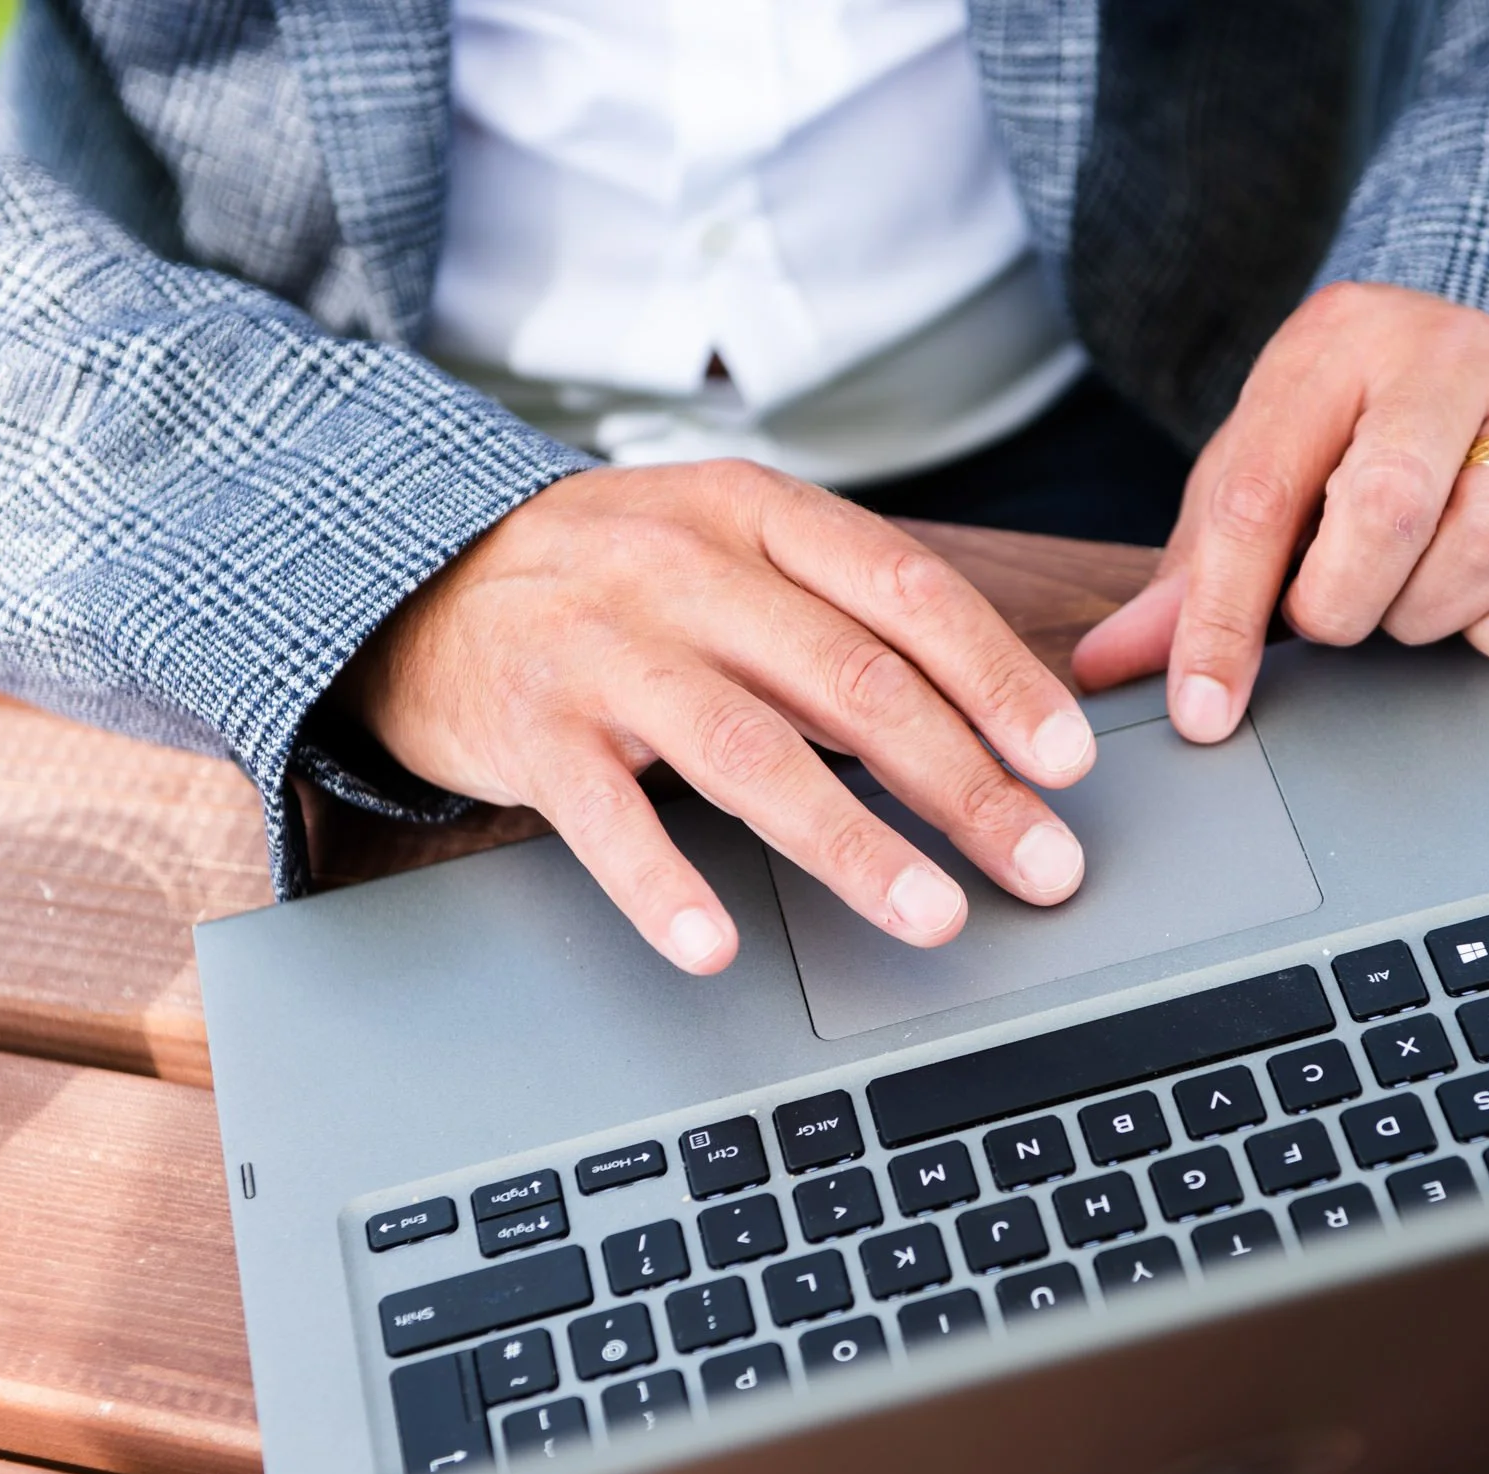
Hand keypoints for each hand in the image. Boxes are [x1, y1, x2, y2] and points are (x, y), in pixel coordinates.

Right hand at [336, 462, 1097, 973]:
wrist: (419, 576)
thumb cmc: (612, 581)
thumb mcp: (727, 552)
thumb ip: (837, 619)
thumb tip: (987, 723)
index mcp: (754, 513)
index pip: (905, 592)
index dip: (999, 678)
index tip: (1069, 760)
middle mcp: (682, 568)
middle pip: (850, 681)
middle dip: (963, 784)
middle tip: (1041, 865)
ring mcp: (601, 647)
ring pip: (748, 751)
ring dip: (852, 842)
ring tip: (932, 915)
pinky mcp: (529, 729)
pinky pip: (603, 819)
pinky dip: (661, 886)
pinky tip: (715, 946)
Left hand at [1071, 283, 1488, 733]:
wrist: (1473, 363)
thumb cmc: (1343, 434)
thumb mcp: (1256, 471)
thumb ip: (1189, 573)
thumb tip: (1107, 664)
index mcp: (1332, 348)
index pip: (1262, 495)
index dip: (1224, 619)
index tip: (1203, 711)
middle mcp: (1445, 363)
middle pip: (1390, 505)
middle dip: (1340, 603)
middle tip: (1329, 614)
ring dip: (1427, 613)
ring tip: (1401, 598)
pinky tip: (1472, 608)